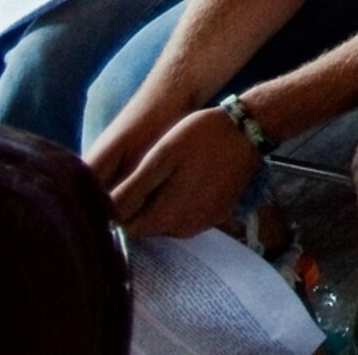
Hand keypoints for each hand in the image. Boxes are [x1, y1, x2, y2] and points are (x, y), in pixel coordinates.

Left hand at [99, 105, 258, 238]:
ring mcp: (205, 223)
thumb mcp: (161, 156)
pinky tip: (187, 179)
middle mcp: (185, 229)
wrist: (251, 129)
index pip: (126, 228)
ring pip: (167, 223)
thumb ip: (133, 189)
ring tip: (165, 175)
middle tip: (142, 176)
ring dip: (160, 206)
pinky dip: (181, 204)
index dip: (118, 211)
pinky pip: (188, 217)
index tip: (119, 188)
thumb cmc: (202, 137)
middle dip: (139, 208)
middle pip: (147, 228)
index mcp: (167, 216)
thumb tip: (106, 214)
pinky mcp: (219, 215)